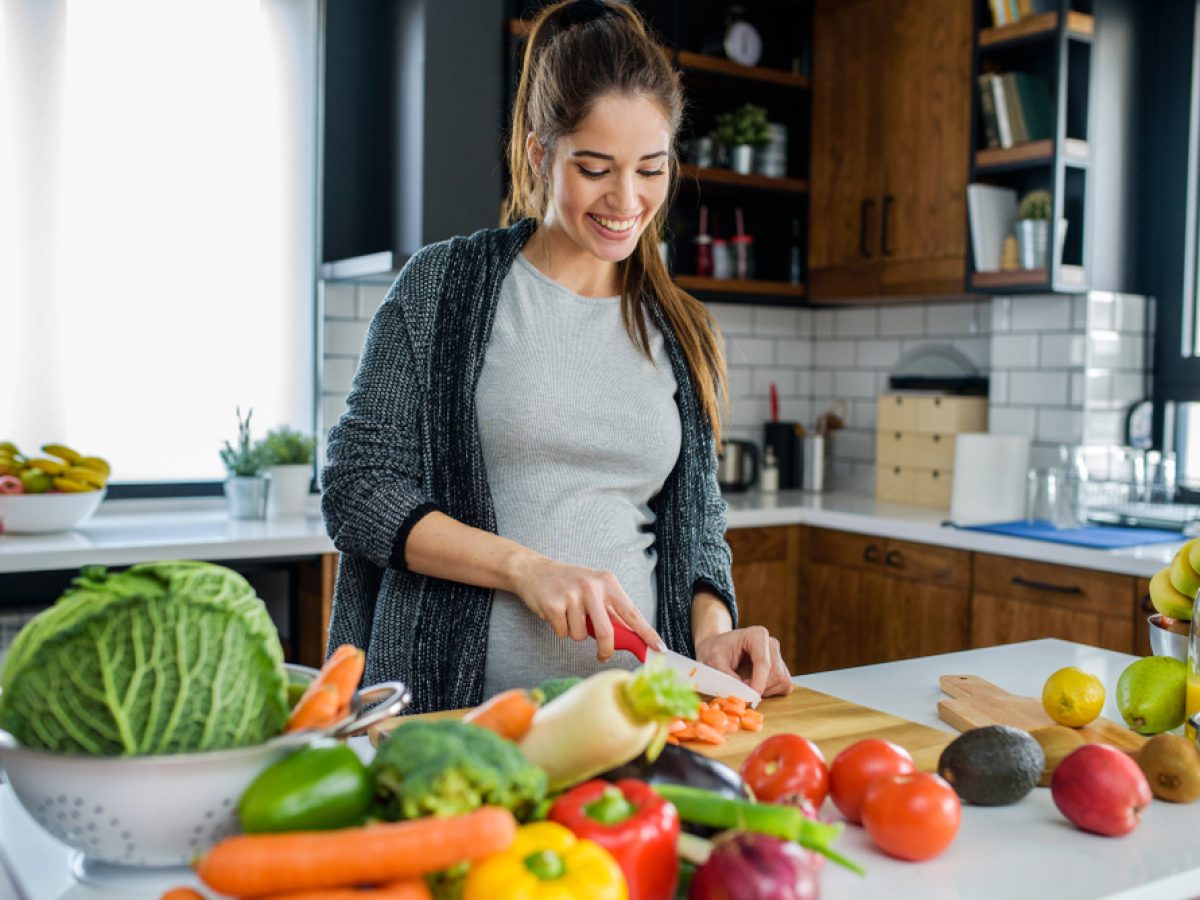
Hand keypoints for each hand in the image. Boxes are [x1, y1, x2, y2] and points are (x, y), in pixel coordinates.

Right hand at [509, 555, 663, 662]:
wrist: (533, 570)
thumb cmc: (568, 583)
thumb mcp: (594, 589)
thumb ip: (611, 610)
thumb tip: (630, 636)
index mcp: (608, 582)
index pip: (632, 612)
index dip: (647, 633)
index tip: (659, 648)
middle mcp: (592, 586)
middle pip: (607, 632)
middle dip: (606, 649)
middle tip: (603, 656)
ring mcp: (572, 595)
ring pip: (581, 635)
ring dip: (575, 632)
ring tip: (568, 614)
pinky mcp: (554, 605)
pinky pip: (563, 633)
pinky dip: (560, 629)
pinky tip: (556, 613)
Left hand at [695, 626, 792, 697]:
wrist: (717, 649)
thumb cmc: (715, 651)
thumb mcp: (713, 662)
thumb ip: (727, 677)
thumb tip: (743, 693)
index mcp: (757, 635)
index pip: (764, 662)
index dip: (759, 682)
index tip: (751, 697)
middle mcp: (771, 644)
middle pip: (775, 674)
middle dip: (758, 686)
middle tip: (739, 686)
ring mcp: (778, 656)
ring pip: (781, 681)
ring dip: (764, 689)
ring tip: (744, 683)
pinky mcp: (781, 669)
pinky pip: (784, 686)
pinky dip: (770, 692)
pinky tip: (754, 685)